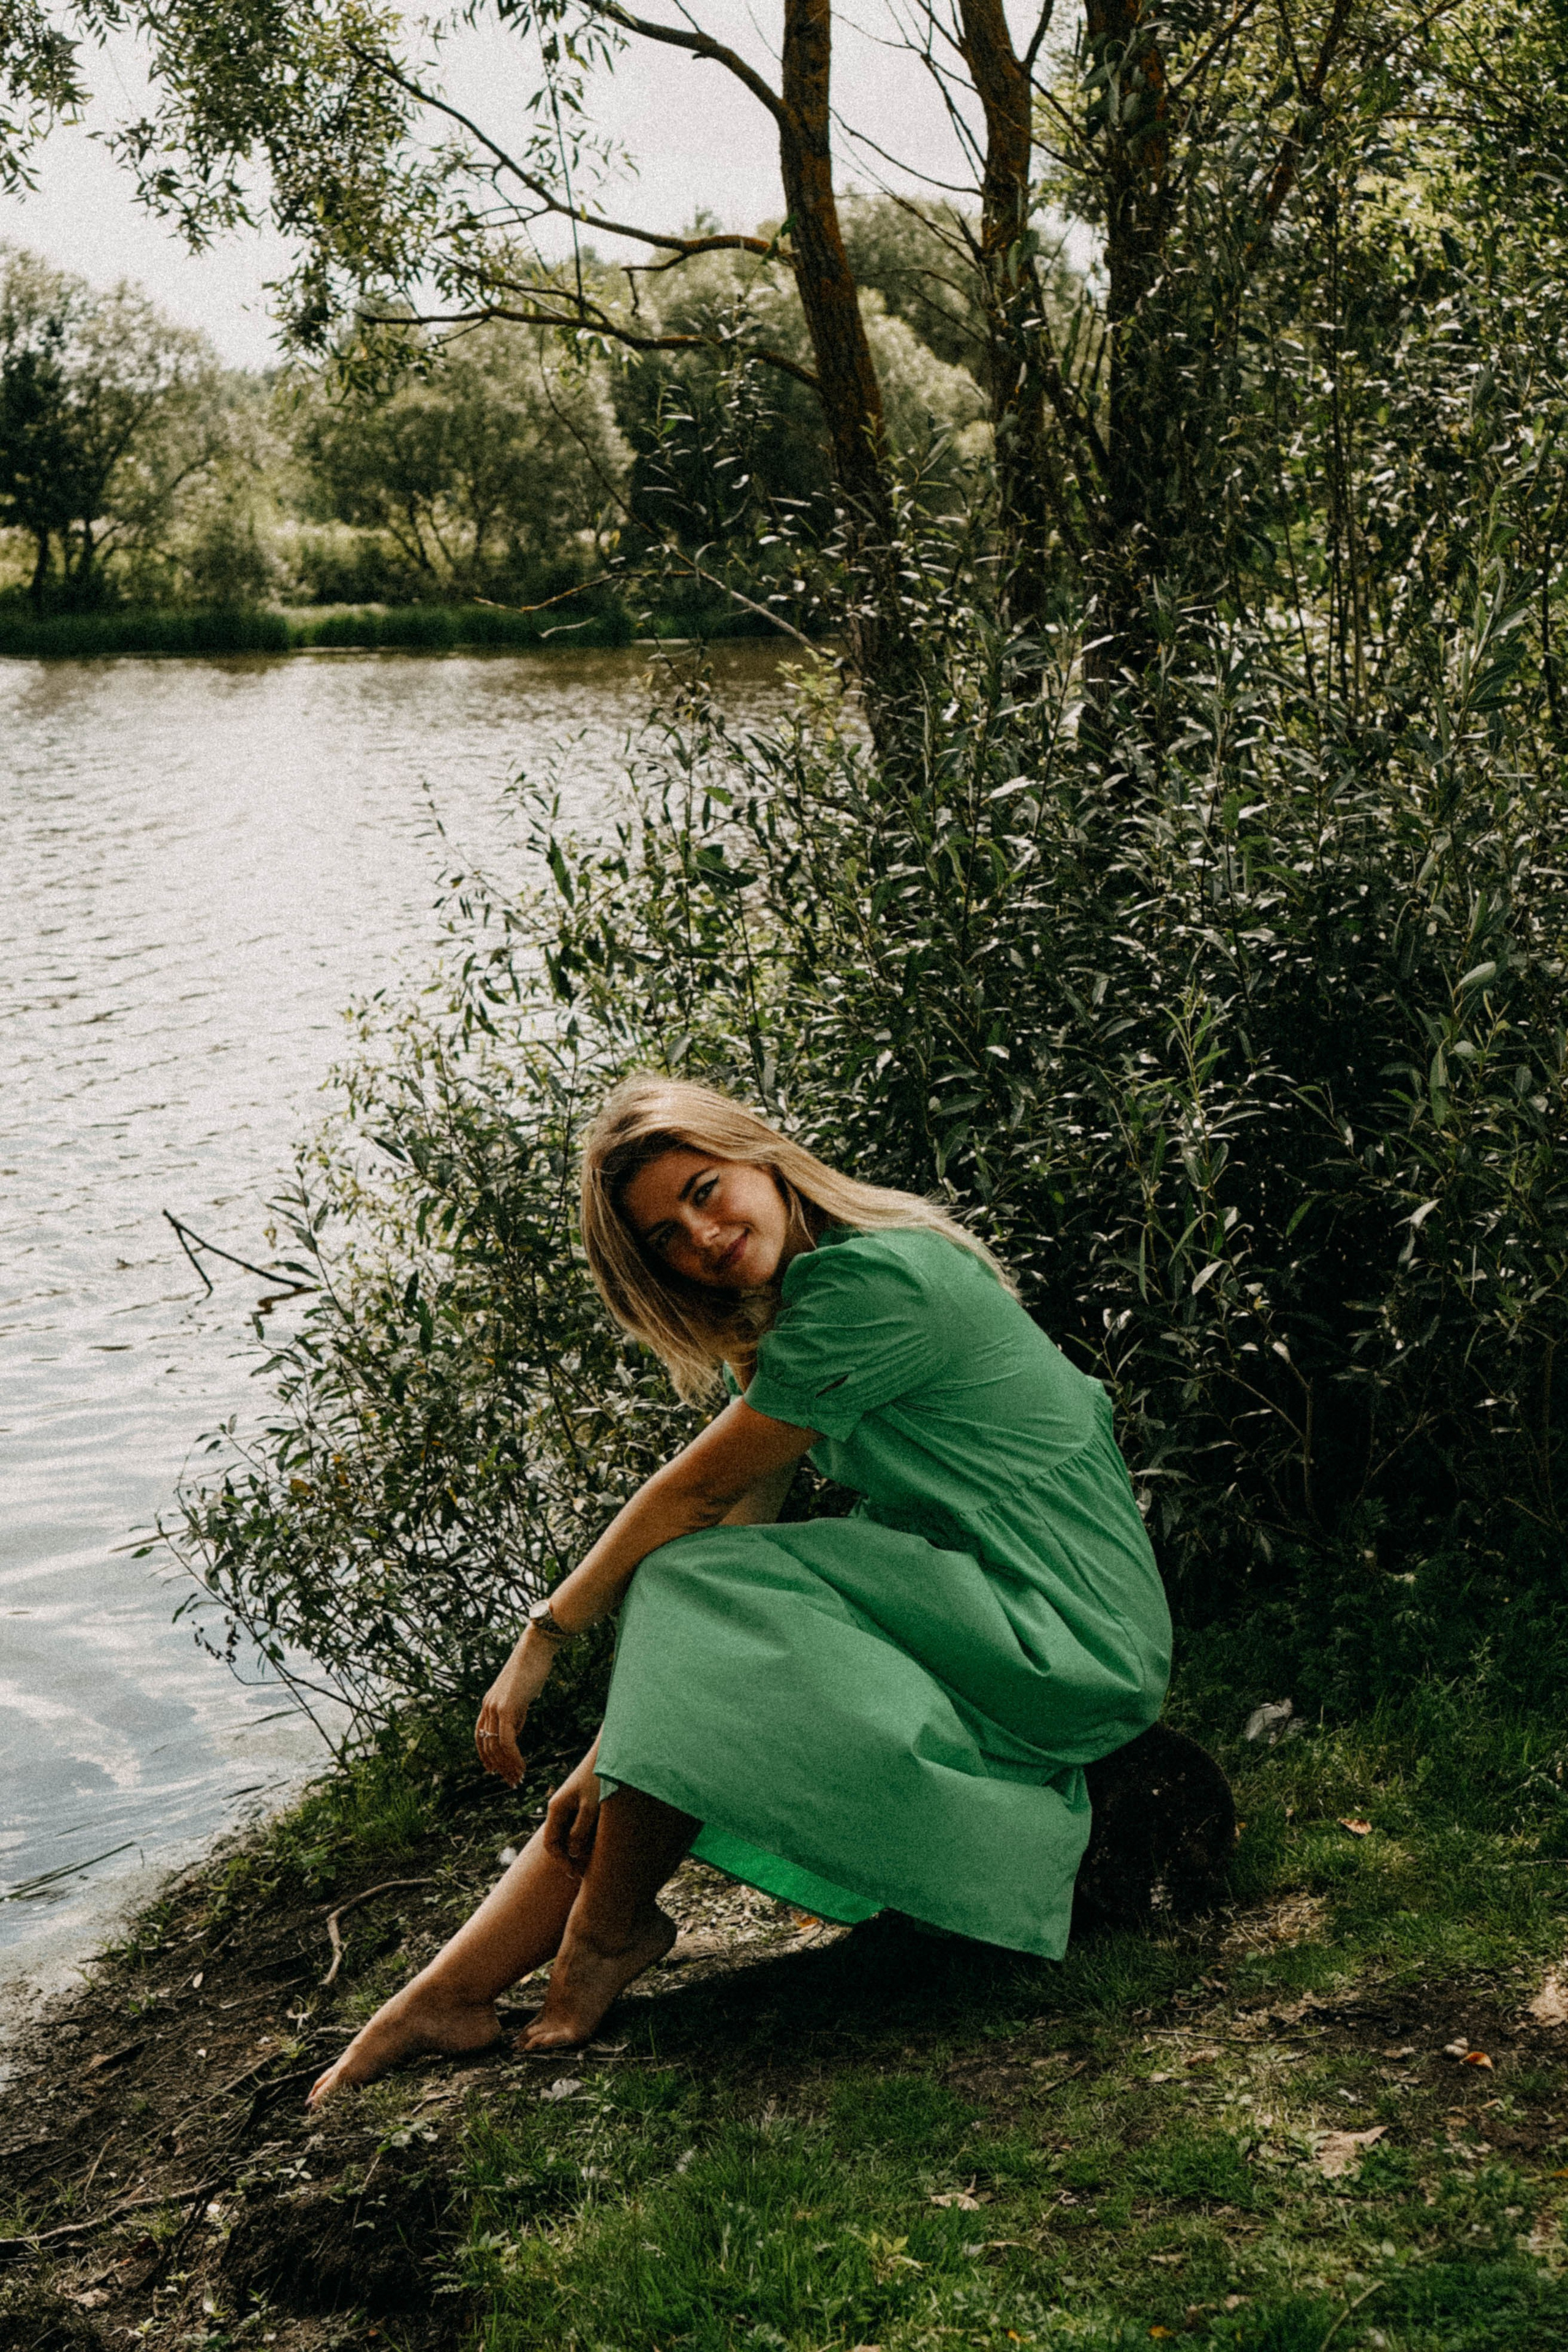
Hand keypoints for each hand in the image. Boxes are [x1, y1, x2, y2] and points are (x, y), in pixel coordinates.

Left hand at [474, 1635, 554, 1787]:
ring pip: (496, 1747)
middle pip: (487, 1745)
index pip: (480, 1736)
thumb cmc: (532, 1669)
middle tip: (512, 1781)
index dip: (485, 1756)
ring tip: (518, 1778)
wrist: (536, 1648)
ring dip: (507, 1766)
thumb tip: (514, 1733)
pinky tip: (522, 1766)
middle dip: (499, 1767)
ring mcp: (495, 1707)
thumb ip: (514, 1715)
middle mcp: (487, 1707)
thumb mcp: (520, 1696)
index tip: (494, 1771)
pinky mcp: (507, 1708)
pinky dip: (513, 1757)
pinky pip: (507, 1740)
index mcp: (488, 1704)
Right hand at [543, 1740, 602, 1875]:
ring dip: (580, 1849)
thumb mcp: (591, 1806)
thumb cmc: (600, 1777)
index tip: (575, 1874)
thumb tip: (572, 1853)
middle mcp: (560, 1808)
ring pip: (570, 1835)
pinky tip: (600, 1843)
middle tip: (586, 1874)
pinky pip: (579, 1826)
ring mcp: (571, 1805)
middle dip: (571, 1859)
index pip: (551, 1843)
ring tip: (595, 1861)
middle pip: (559, 1841)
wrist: (610, 1753)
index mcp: (557, 1808)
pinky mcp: (582, 1802)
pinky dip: (586, 1837)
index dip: (561, 1862)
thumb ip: (580, 1830)